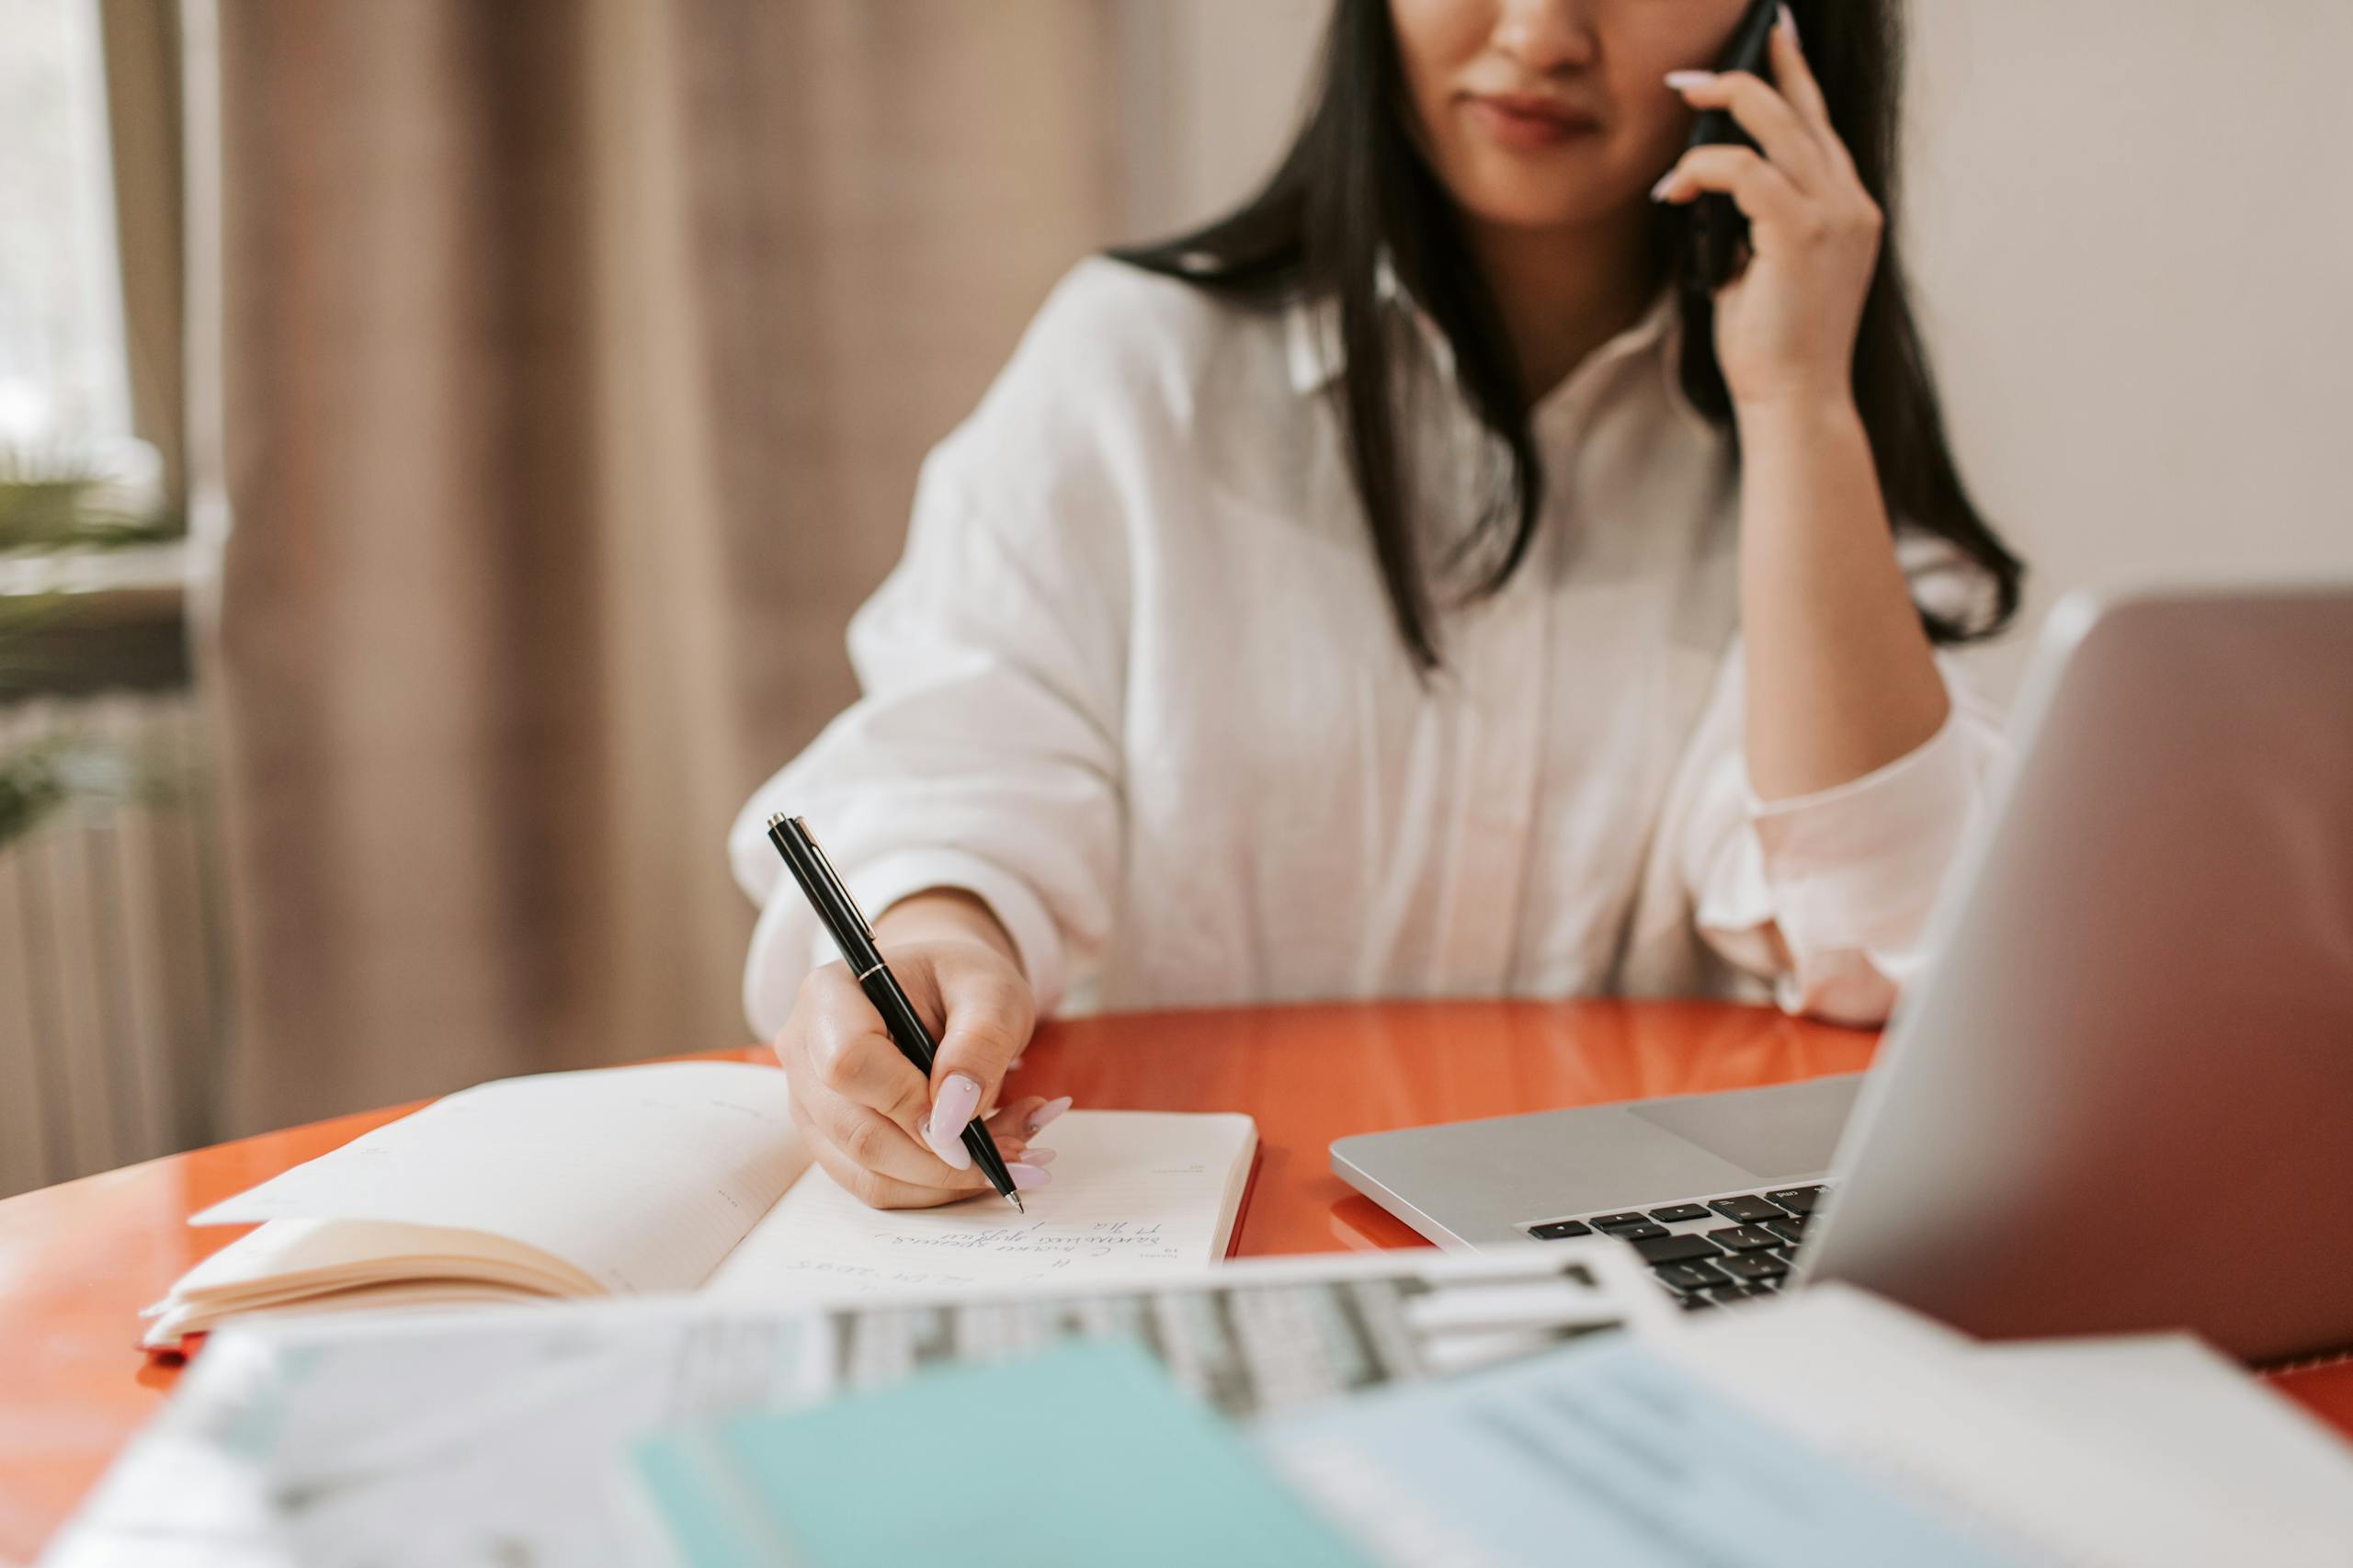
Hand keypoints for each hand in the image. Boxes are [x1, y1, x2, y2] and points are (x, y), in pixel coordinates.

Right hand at [773, 935, 1063, 1207]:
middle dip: (943, 1157)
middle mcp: (806, 1053)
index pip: (848, 1063)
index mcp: (830, 995)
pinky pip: (880, 1186)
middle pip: (857, 1132)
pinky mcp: (833, 1143)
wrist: (945, 994)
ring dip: (949, 1179)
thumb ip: (979, 1043)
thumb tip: (952, 1118)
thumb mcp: (992, 992)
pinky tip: (987, 1159)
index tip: (967, 1121)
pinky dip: (939, 1185)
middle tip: (1020, 1149)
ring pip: (869, 1173)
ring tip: (1015, 1150)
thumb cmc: (963, 984)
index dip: (907, 1103)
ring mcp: (812, 1105)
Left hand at [1651, 5, 1881, 411]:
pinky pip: (1745, 171)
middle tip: (1693, 74)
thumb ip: (1751, 223)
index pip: (1820, 125)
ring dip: (1721, 106)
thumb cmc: (1773, 347)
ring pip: (1776, 125)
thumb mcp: (1762, 269)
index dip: (1794, 76)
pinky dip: (1703, 170)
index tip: (1770, 38)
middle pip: (1801, 109)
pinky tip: (1674, 189)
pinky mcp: (1803, 233)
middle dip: (1748, 74)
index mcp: (1848, 209)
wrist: (1796, 400)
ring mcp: (1834, 214)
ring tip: (1679, 102)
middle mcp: (1850, 203)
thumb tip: (1709, 187)